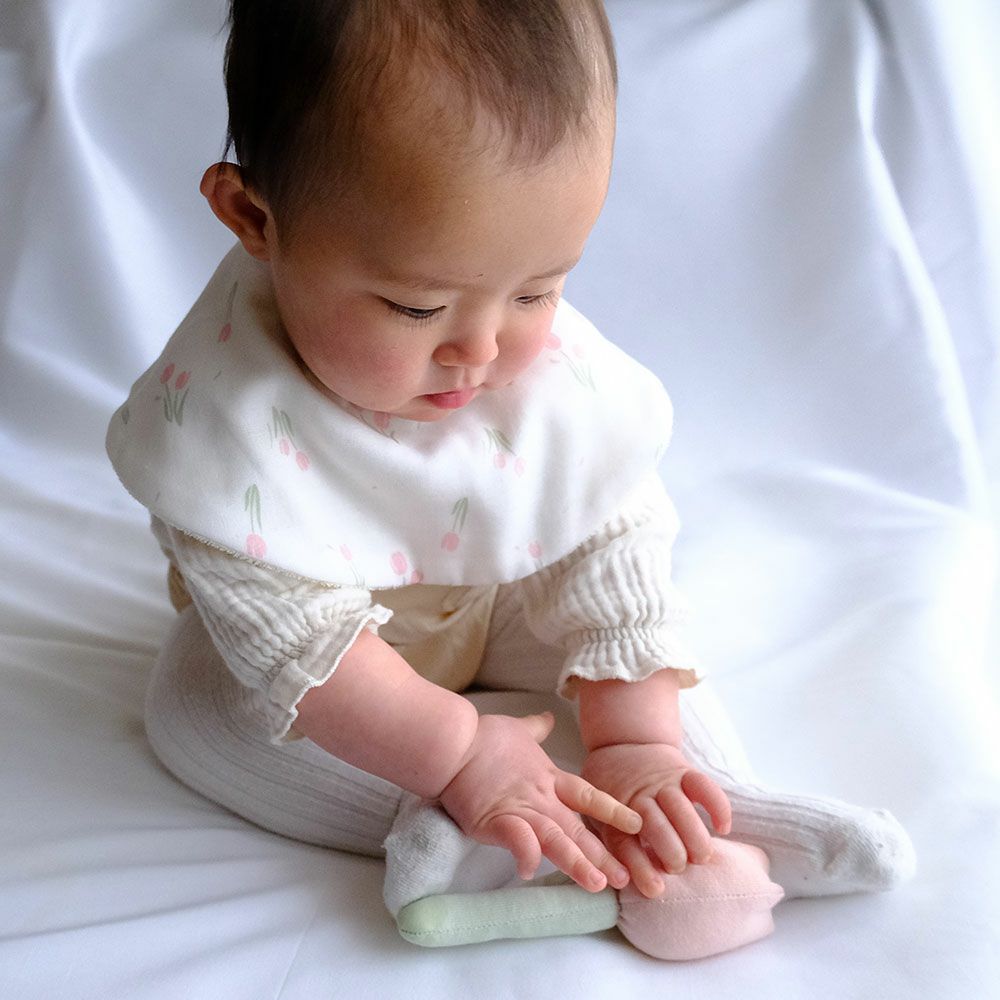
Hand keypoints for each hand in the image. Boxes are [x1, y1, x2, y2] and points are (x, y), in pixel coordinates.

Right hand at [438, 712, 641, 891]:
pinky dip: (526, 855)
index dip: (614, 812)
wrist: (454, 742)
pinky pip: (517, 841)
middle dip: (602, 854)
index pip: (589, 797)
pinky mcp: (496, 819)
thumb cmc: (483, 735)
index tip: (637, 826)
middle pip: (578, 829)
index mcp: (549, 778)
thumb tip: (548, 719)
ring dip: (576, 862)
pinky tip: (531, 872)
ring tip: (596, 884)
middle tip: (626, 878)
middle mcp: (541, 797)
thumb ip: (535, 729)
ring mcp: (520, 809)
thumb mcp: (517, 729)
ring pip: (556, 839)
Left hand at [581, 742, 731, 898]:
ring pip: (681, 809)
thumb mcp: (598, 811)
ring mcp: (663, 782)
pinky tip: (723, 827)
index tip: (656, 889)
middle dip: (672, 854)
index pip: (625, 842)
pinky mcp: (683, 771)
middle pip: (657, 827)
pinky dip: (717, 806)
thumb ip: (609, 841)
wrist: (624, 741)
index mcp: (614, 810)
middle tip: (679, 868)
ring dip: (694, 837)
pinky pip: (704, 786)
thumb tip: (621, 882)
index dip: (641, 867)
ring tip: (700, 857)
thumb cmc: (611, 790)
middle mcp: (639, 795)